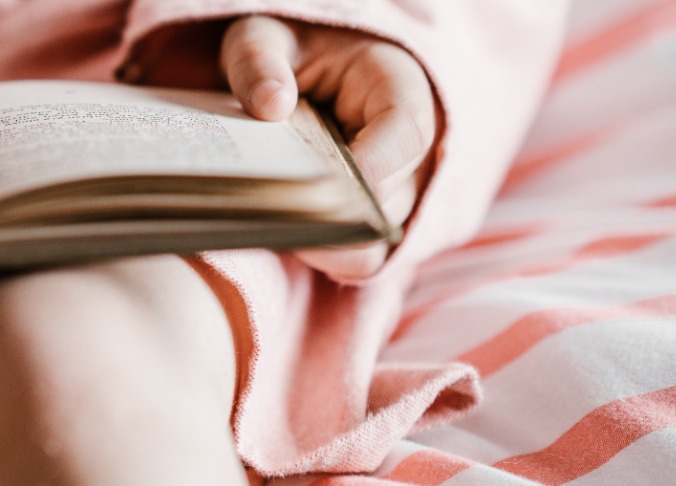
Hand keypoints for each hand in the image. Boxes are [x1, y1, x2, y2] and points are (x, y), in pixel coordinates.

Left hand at [219, 15, 437, 278]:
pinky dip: (322, 255)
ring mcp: (403, 191)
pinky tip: (280, 237)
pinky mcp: (378, 222)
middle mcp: (416, 149)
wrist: (312, 71)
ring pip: (377, 244)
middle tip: (271, 217)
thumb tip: (269, 104)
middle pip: (391, 204)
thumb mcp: (267, 36)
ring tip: (271, 226)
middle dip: (333, 218)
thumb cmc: (293, 51)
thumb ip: (259, 61)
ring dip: (325, 244)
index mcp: (400, 88)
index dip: (367, 170)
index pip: (405, 136)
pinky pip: (360, 260)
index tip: (316, 190)